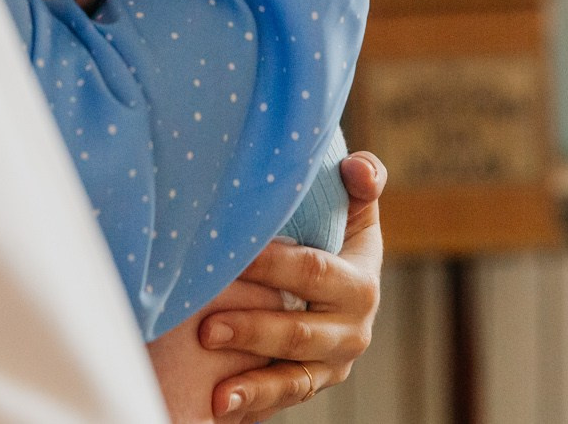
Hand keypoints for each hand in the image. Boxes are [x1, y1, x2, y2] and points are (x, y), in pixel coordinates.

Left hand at [199, 152, 386, 421]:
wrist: (345, 286)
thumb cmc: (336, 234)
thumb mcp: (354, 209)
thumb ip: (362, 183)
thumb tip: (357, 167)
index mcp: (360, 281)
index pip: (314, 272)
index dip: (274, 266)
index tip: (232, 259)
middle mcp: (352, 329)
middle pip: (299, 332)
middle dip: (253, 330)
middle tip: (206, 327)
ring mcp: (332, 363)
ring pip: (294, 377)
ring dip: (253, 383)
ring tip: (216, 389)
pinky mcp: (312, 384)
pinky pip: (285, 398)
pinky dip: (254, 404)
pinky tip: (218, 407)